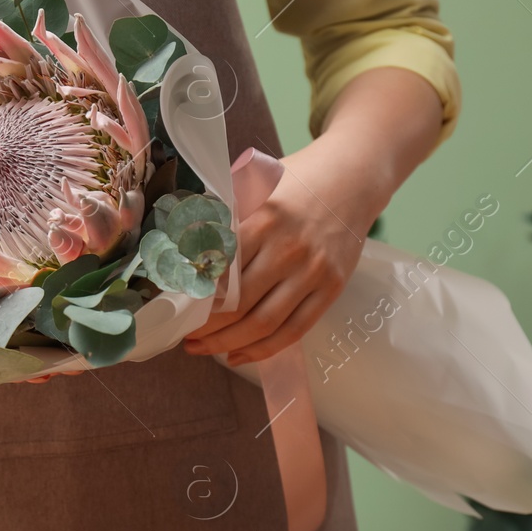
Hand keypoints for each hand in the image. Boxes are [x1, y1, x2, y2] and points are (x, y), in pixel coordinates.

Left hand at [182, 67, 444, 365]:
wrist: (356, 174)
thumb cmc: (299, 178)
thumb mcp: (258, 186)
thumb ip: (228, 219)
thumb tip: (185, 252)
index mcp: (265, 221)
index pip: (220, 271)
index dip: (194, 297)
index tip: (174, 308)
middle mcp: (289, 250)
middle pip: (239, 305)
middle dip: (206, 328)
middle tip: (184, 334)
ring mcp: (314, 272)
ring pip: (264, 324)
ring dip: (227, 344)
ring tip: (202, 348)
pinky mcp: (332, 288)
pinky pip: (294, 330)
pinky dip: (263, 350)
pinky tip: (238, 355)